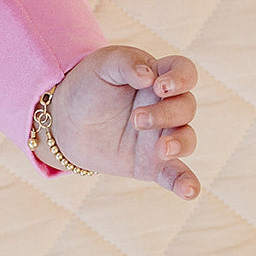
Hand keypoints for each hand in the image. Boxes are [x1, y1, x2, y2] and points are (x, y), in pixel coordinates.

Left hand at [38, 46, 198, 198]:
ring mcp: (160, 136)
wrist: (65, 119)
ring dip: (180, 143)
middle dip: (166, 114)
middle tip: (136, 119)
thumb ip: (126, 63)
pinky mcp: (151, 164)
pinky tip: (190, 191)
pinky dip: (187, 184)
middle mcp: (165, 106)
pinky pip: (176, 175)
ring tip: (161, 149)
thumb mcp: (103, 64)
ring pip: (187, 139)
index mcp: (158, 76)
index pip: (185, 72)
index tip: (160, 87)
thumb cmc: (88, 84)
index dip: (182, 79)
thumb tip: (149, 76)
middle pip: (186, 107)